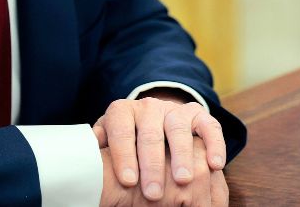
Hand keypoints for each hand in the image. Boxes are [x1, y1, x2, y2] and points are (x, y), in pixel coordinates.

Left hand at [93, 95, 225, 200]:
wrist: (150, 120)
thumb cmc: (125, 141)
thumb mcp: (107, 141)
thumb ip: (98, 147)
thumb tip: (84, 158)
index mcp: (123, 111)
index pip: (121, 130)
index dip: (124, 155)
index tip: (128, 180)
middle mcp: (149, 107)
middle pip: (150, 133)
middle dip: (152, 164)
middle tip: (153, 192)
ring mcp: (174, 109)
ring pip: (178, 128)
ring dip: (181, 155)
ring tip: (183, 181)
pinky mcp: (197, 114)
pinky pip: (208, 126)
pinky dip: (213, 144)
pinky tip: (215, 165)